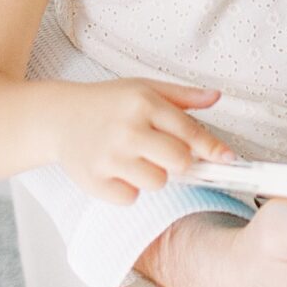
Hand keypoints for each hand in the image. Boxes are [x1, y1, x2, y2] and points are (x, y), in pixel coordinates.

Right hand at [53, 77, 231, 205]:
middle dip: (178, 161)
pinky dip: (128, 189)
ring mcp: (108, 156)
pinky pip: (130, 198)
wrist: (59, 117)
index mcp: (144, 103)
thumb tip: (216, 97)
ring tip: (135, 158)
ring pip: (157, 183)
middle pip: (179, 162)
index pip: (189, 131)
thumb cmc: (106, 103)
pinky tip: (117, 171)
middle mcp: (127, 129)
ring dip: (153, 175)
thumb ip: (183, 96)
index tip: (227, 158)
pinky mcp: (93, 180)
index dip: (212, 148)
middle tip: (162, 152)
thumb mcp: (145, 88)